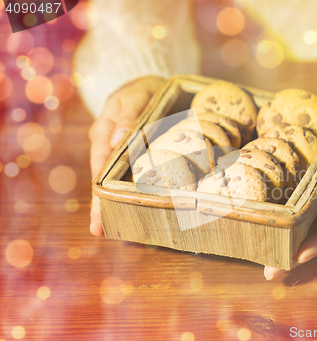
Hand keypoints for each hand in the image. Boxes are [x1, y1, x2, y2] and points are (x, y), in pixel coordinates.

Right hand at [88, 76, 164, 235]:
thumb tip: (114, 143)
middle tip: (98, 230)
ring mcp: (115, 152)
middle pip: (101, 177)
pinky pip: (123, 177)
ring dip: (108, 203)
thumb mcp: (136, 96)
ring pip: (110, 180)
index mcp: (104, 131)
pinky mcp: (127, 157)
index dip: (100, 187)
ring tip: (105, 229)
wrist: (144, 88)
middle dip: (100, 204)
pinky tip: (123, 211)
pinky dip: (121, 193)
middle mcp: (106, 145)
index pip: (100, 162)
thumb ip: (128, 116)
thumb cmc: (141, 91)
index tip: (99, 207)